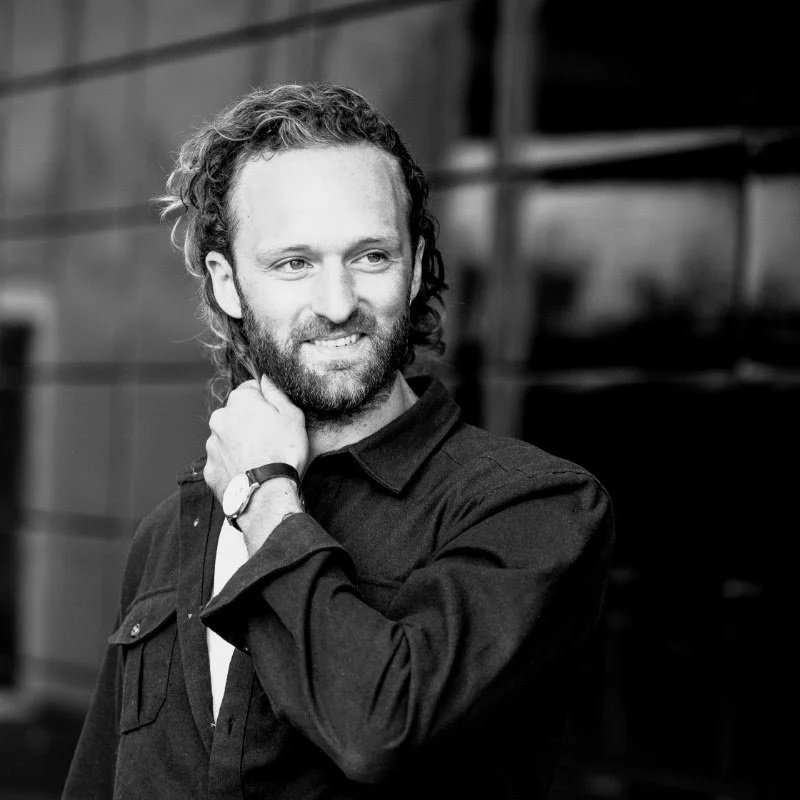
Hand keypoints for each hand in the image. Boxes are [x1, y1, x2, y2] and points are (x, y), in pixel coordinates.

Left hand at [204, 375, 308, 501]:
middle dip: (251, 422)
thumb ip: (276, 392)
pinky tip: (249, 472)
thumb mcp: (292, 415)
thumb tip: (266, 378)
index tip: (277, 416)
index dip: (267, 402)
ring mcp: (212, 445)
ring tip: (261, 459)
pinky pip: (223, 460)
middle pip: (237, 414)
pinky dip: (233, 464)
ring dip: (240, 443)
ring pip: (228, 437)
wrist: (267, 492)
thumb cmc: (283, 451)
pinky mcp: (210, 469)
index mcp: (239, 401)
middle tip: (271, 439)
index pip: (251, 389)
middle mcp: (220, 419)